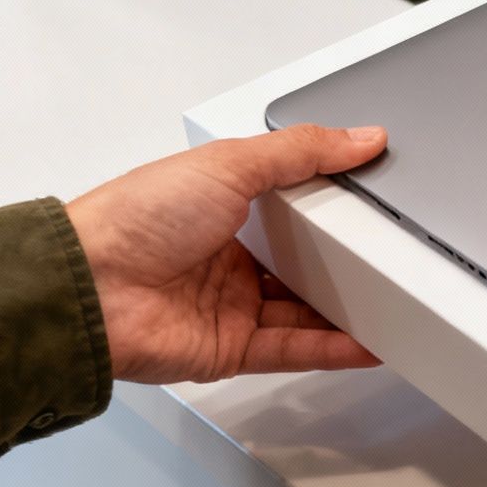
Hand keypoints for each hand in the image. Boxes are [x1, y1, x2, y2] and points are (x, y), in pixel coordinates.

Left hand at [65, 125, 389, 384]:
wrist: (88, 289)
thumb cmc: (135, 219)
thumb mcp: (229, 163)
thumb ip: (301, 151)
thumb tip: (361, 137)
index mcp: (221, 207)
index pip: (293, 206)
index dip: (332, 205)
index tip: (374, 200)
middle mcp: (227, 258)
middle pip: (304, 263)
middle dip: (346, 263)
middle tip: (395, 257)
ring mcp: (230, 306)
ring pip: (306, 310)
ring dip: (349, 310)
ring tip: (398, 304)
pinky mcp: (231, 349)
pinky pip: (295, 349)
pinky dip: (335, 348)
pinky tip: (371, 343)